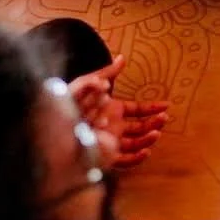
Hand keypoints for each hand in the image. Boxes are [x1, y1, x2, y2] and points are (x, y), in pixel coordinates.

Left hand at [67, 55, 170, 169]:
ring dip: (148, 138)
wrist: (52, 125)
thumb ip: (107, 73)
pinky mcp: (104, 155)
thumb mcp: (87, 83)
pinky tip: (146, 150)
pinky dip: (137, 157)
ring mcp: (109, 141)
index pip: (137, 110)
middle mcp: (113, 127)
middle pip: (140, 127)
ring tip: (156, 132)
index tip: (166, 105)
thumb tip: (122, 58)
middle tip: (164, 118)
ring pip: (135, 143)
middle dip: (154, 122)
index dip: (152, 108)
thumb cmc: (68, 103)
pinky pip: (124, 160)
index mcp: (112, 110)